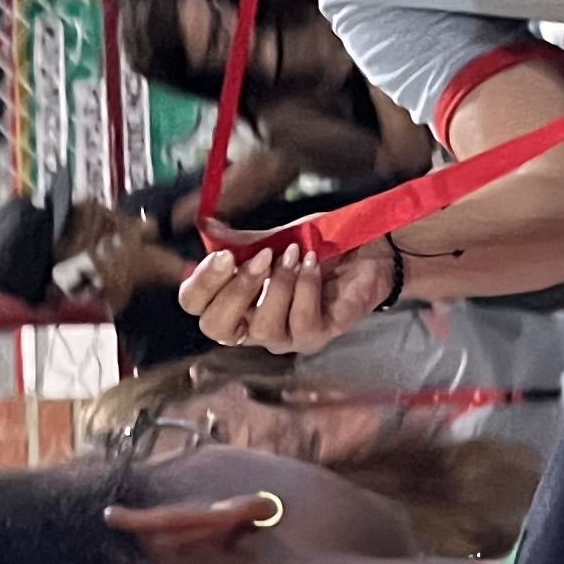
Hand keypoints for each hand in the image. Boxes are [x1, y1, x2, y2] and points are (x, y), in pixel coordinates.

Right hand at [179, 239, 397, 353]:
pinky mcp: (316, 337)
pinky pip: (301, 322)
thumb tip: (207, 226)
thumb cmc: (317, 246)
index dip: (202, 284)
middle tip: (259, 258)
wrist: (367, 249)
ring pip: (263, 327)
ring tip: (293, 254)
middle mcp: (253, 324)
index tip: (224, 256)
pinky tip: (311, 264)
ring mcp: (284, 336)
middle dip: (235, 291)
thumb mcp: (275, 238)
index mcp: (235, 300)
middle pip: (217, 328)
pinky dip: (305, 288)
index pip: (196, 306)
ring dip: (278, 285)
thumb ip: (241, 241)